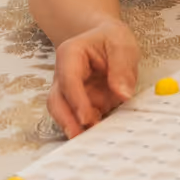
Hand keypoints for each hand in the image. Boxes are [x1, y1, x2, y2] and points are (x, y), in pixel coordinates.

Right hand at [49, 17, 138, 137]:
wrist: (105, 38)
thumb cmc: (110, 38)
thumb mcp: (121, 44)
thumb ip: (122, 67)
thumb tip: (123, 94)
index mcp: (70, 55)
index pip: (69, 80)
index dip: (77, 101)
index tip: (87, 119)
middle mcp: (63, 76)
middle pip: (57, 102)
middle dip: (67, 121)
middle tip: (82, 138)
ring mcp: (69, 92)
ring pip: (64, 113)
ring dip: (76, 128)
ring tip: (94, 141)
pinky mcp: (78, 104)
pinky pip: (79, 118)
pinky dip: (87, 128)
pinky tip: (100, 136)